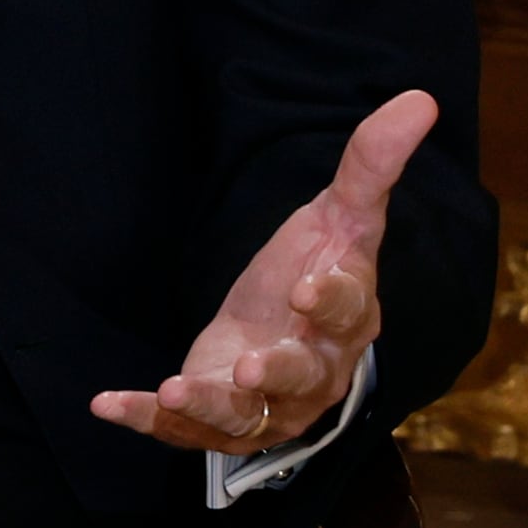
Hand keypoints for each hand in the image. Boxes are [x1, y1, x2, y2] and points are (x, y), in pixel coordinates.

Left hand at [93, 89, 433, 457]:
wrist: (282, 325)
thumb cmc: (316, 267)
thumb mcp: (341, 214)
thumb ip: (372, 163)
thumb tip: (421, 98)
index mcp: (348, 320)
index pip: (345, 314)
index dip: (329, 301)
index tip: (306, 289)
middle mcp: (314, 374)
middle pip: (302, 381)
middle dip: (277, 375)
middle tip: (251, 366)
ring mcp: (266, 405)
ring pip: (246, 417)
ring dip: (211, 407)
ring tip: (177, 390)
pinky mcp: (219, 419)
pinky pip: (185, 429)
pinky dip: (146, 419)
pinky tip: (107, 403)